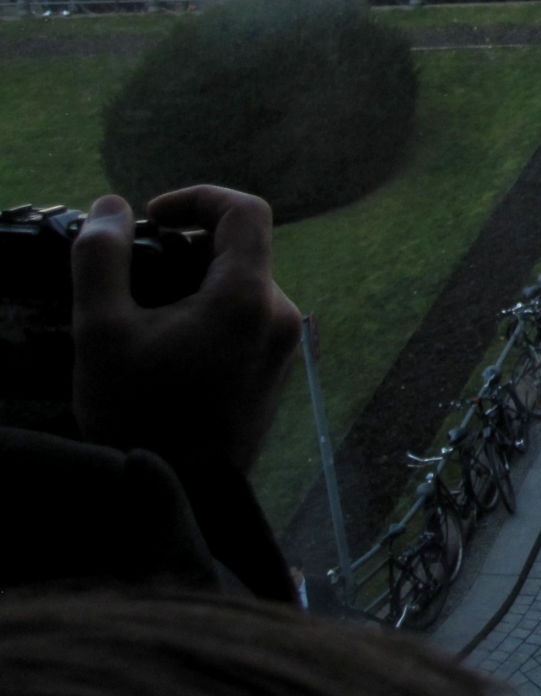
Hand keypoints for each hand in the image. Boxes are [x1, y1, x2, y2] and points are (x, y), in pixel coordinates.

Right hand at [72, 187, 301, 473]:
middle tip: (132, 278)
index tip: (152, 217)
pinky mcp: (277, 370)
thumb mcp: (102, 332)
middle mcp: (282, 314)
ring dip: (194, 285)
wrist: (179, 497)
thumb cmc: (138, 415)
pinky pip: (247, 319)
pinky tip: (165, 349)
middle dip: (185, 250)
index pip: (245, 211)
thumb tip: (110, 207)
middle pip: (241, 251)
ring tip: (142, 319)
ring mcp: (285, 345)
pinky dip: (209, 314)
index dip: (198, 198)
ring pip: (241, 286)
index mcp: (248, 297)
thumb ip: (101, 260)